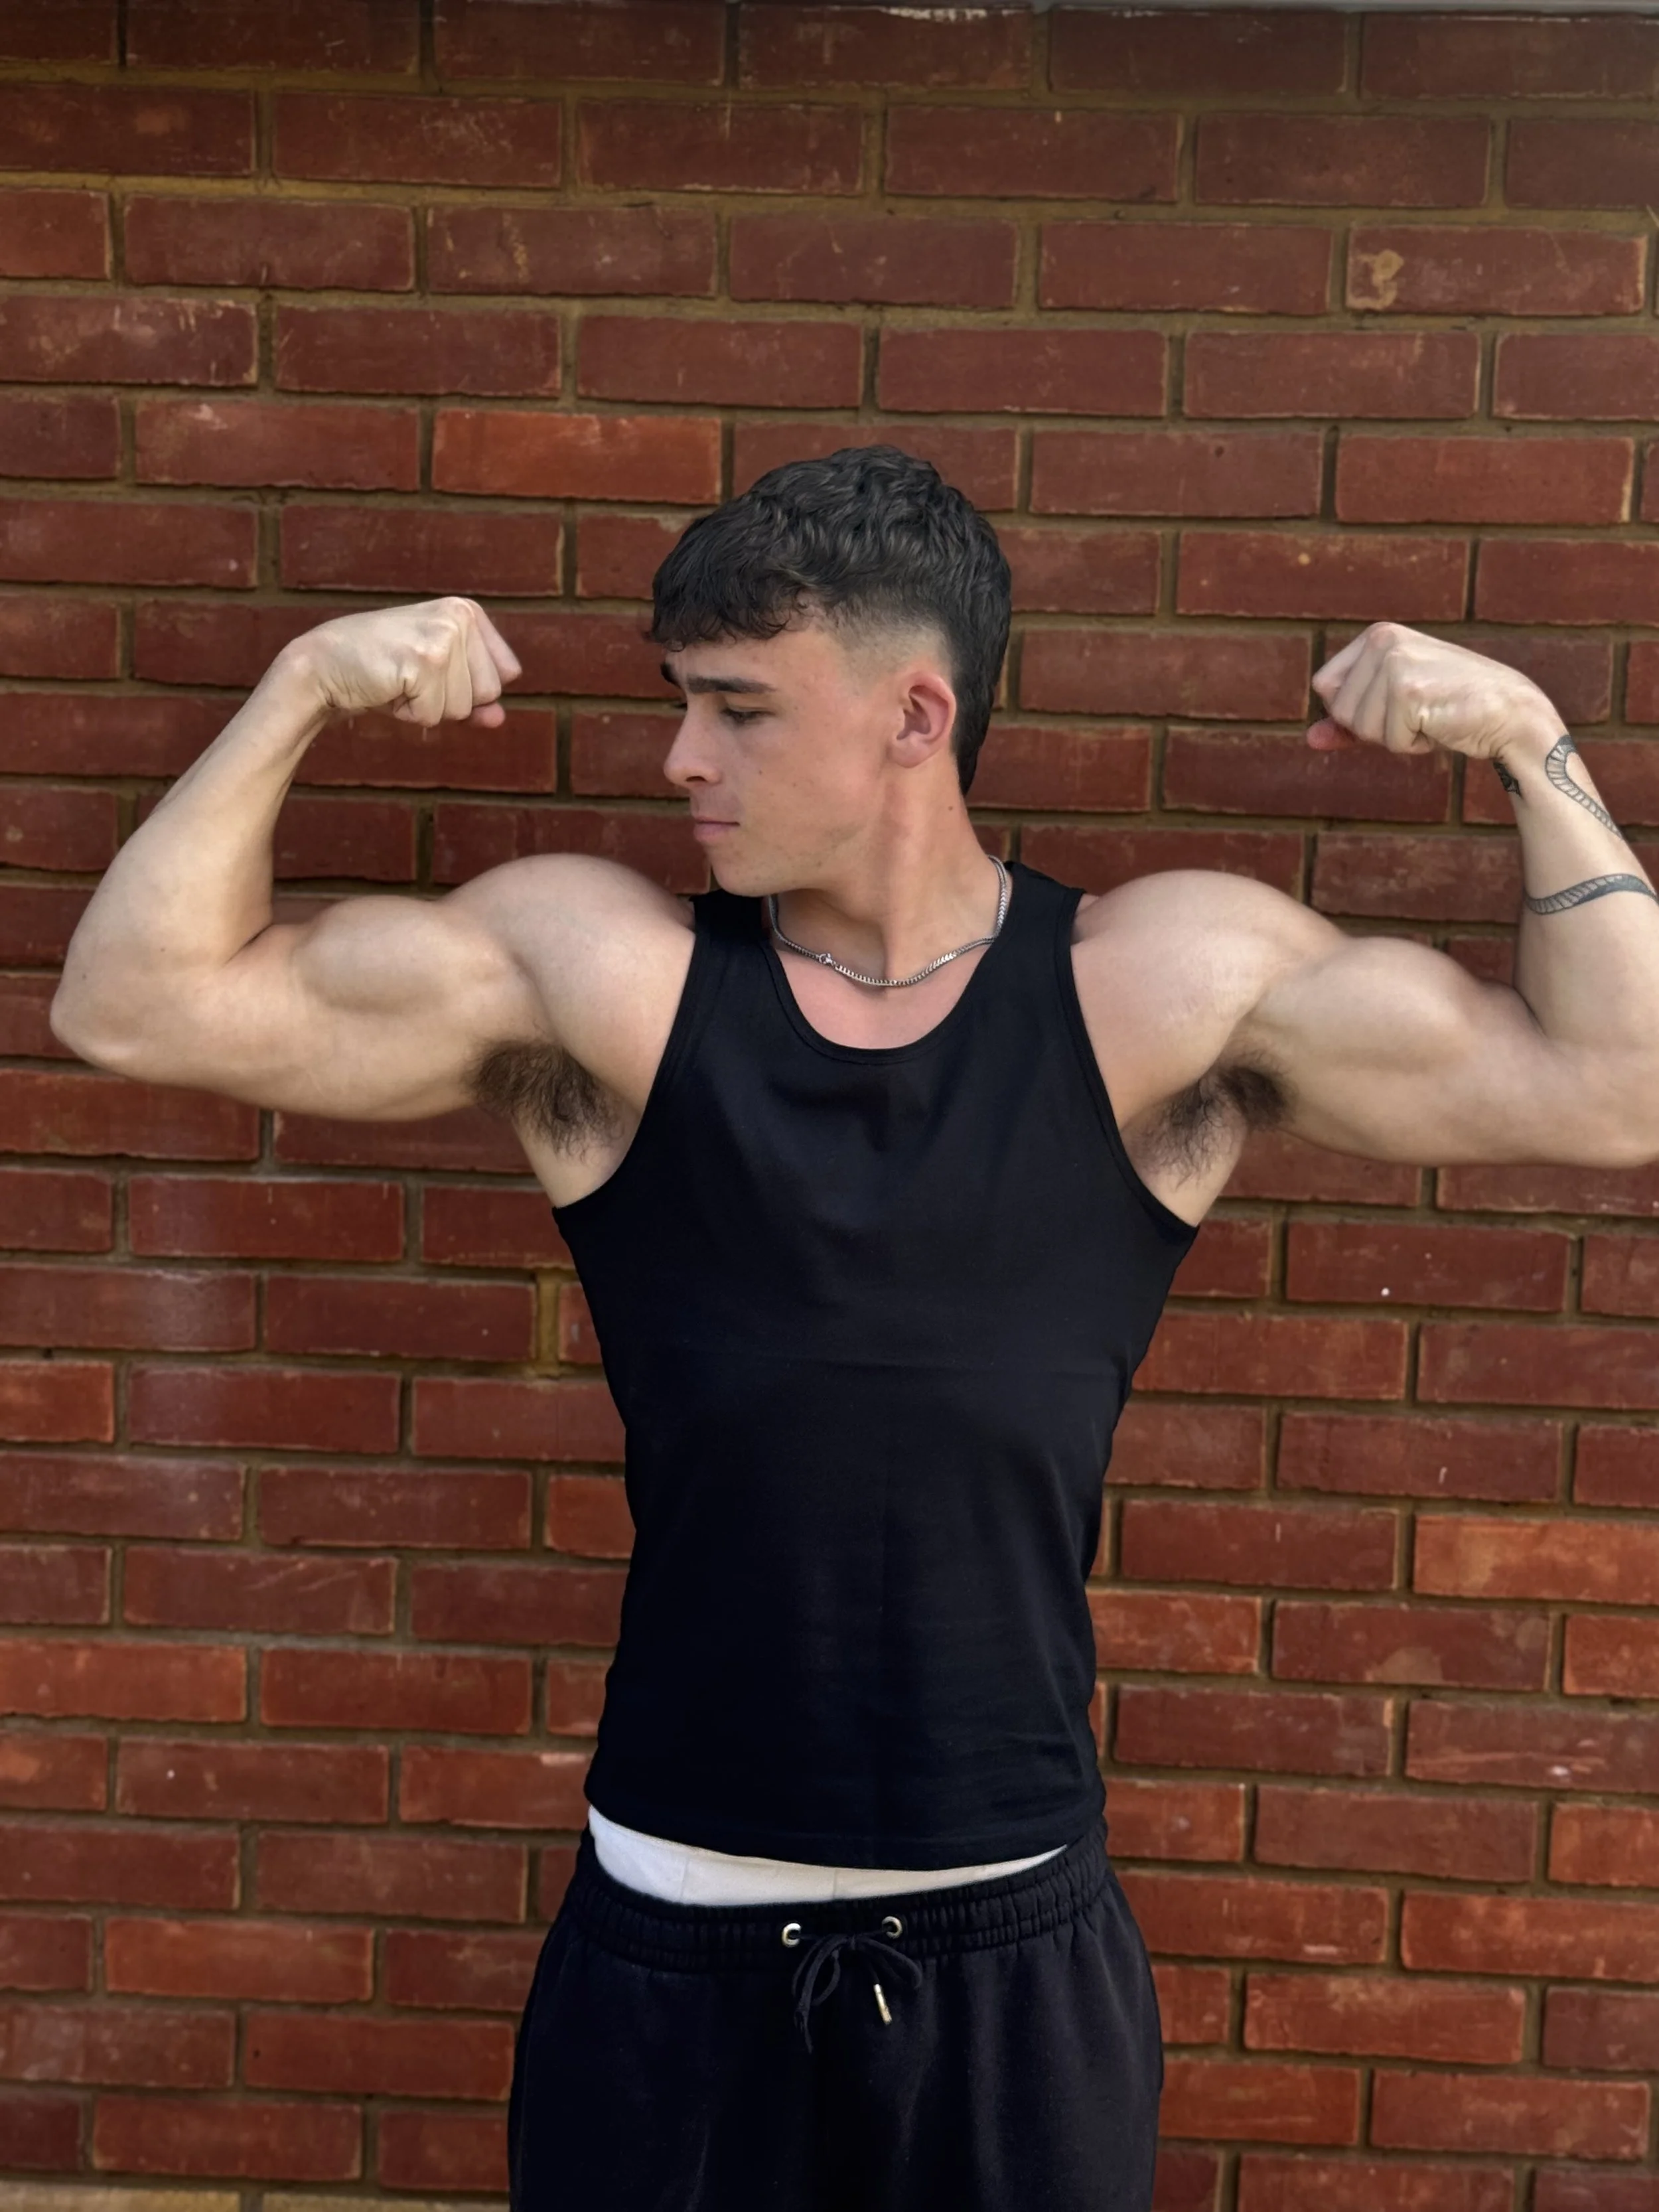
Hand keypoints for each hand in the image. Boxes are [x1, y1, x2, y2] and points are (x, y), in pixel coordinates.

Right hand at [282, 597, 522, 729]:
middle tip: (411, 676)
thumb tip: (499, 719)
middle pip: (489, 693)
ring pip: (462, 708)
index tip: (432, 670)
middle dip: (449, 699)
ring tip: (397, 680)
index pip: (506, 674)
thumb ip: (474, 697)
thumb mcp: (435, 679)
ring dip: (427, 707)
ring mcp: (441, 637)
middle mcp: (459, 617)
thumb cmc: (382, 671)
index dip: (469, 688)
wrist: (323, 664)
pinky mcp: (422, 662)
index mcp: (467, 611)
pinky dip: (407, 713)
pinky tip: (386, 686)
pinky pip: (432, 715)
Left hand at [1306, 620, 1556, 762]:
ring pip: (1360, 729)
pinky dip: (1414, 744)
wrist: (1509, 713)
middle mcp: (1383, 640)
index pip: (1324, 687)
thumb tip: (1310, 739)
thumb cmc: (1450, 709)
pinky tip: (1442, 723)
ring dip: (1395, 736)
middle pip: (1339, 710)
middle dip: (1374, 727)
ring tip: (1431, 715)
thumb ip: (1348, 722)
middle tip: (1418, 711)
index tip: (1394, 704)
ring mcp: (1396, 663)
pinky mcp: (1410, 691)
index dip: (1354, 711)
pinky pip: (1389, 741)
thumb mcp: (1392, 709)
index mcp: (1377, 635)